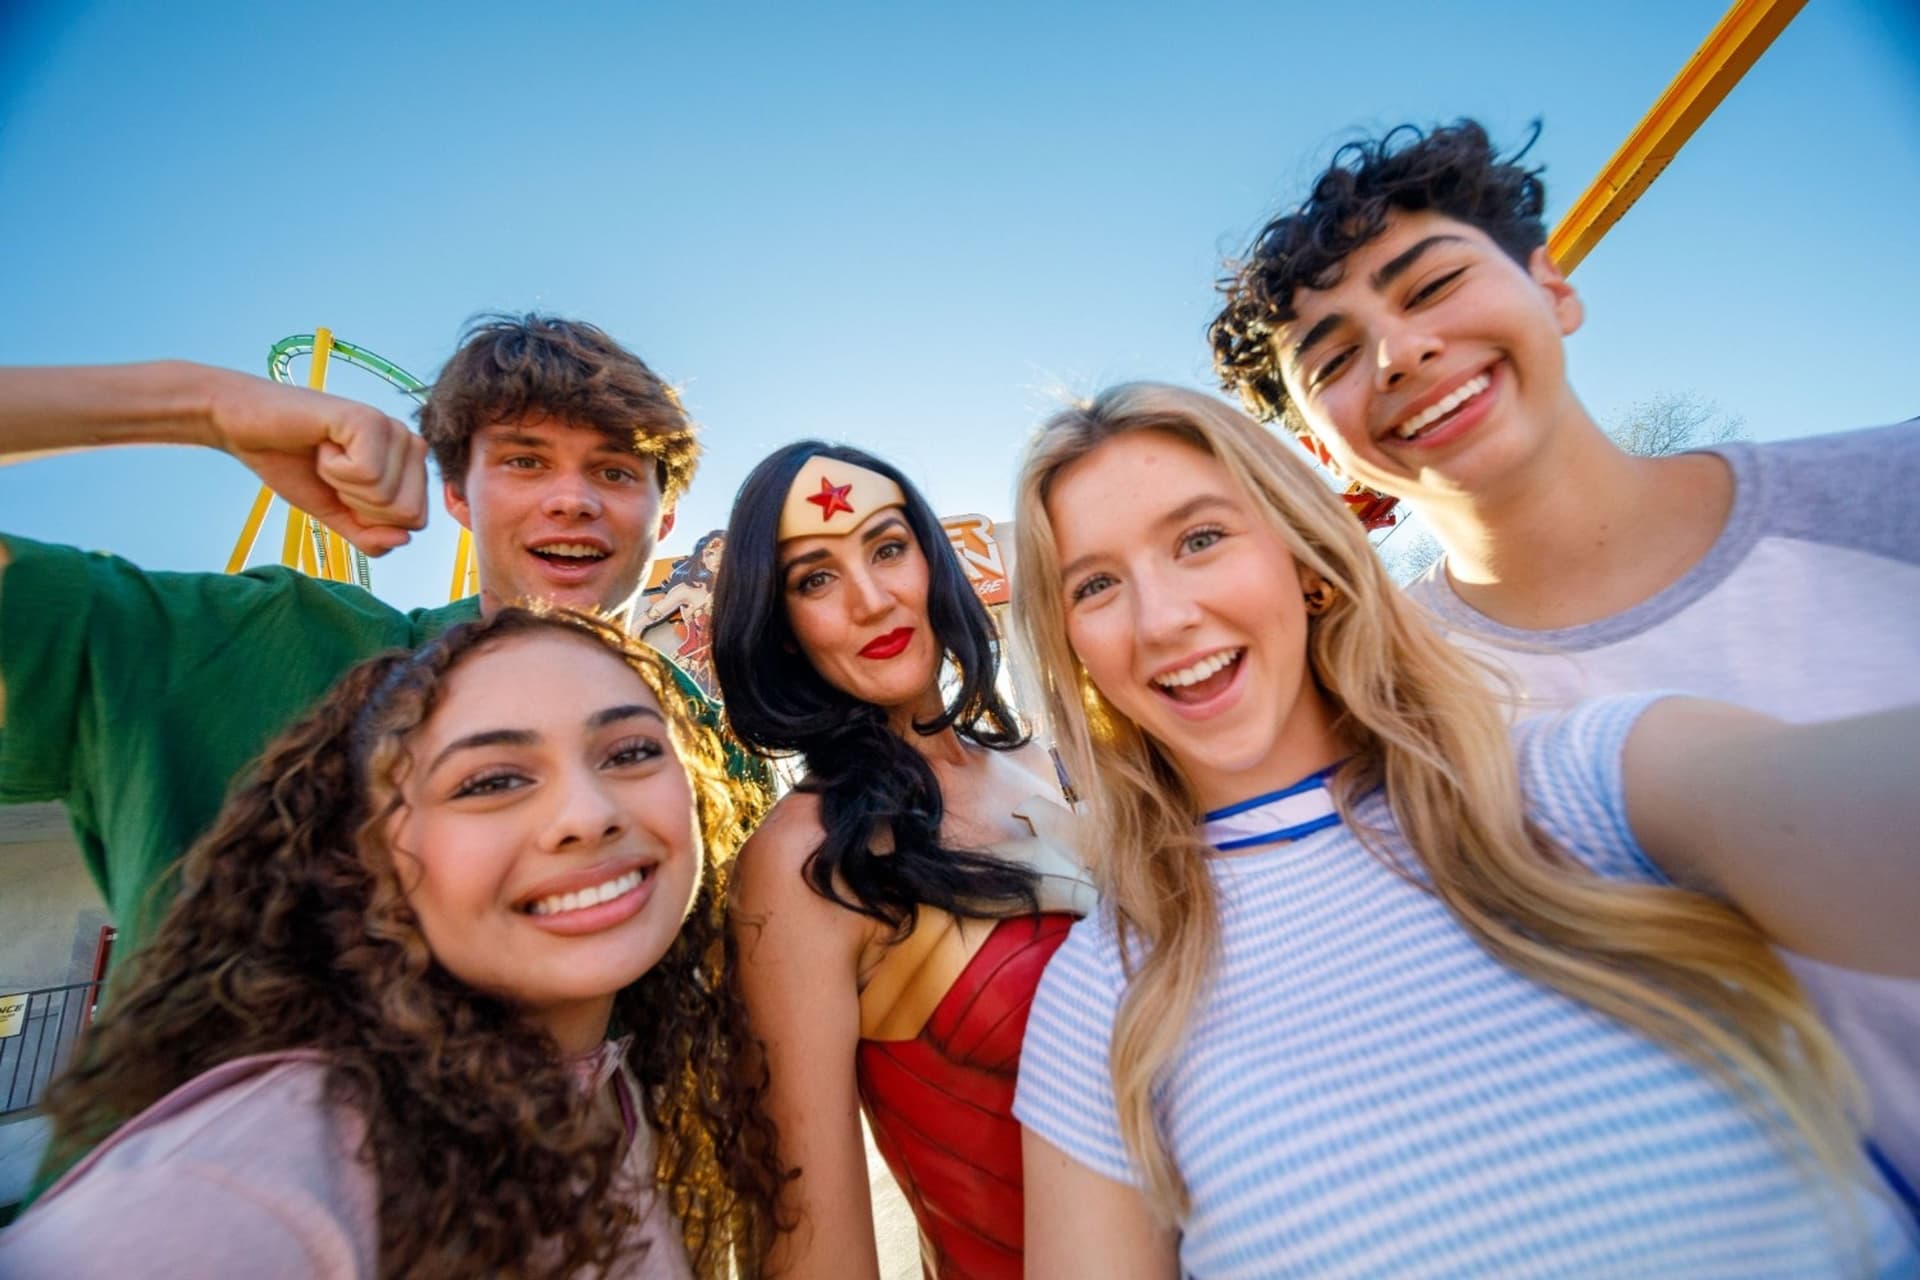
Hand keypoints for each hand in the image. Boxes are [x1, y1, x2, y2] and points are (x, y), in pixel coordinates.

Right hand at [205, 370, 428, 554]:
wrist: (246, 429)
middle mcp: (411, 444)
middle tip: (333, 473)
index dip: (370, 520)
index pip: (416, 524)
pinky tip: (322, 443)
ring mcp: (393, 428)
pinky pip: (366, 473)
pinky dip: (332, 468)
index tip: (343, 490)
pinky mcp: (369, 418)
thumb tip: (403, 541)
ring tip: (326, 455)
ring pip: (386, 496)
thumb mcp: (336, 514)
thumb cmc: (294, 466)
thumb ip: (370, 536)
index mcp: (411, 468)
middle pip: (408, 514)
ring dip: (341, 484)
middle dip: (359, 506)